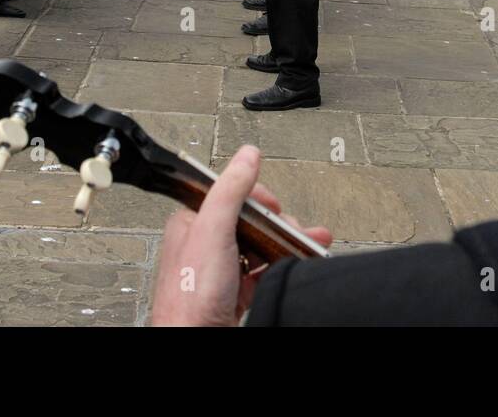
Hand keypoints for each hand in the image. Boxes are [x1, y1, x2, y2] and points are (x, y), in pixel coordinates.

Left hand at [152, 145, 332, 325]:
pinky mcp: (232, 292)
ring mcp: (219, 270)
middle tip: (295, 229)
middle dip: (279, 223)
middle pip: (250, 220)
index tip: (274, 206)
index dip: (257, 197)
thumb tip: (247, 155)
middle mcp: (203, 244)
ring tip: (307, 243)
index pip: (229, 194)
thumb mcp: (214, 231)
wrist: (194, 341)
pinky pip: (262, 272)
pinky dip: (279, 267)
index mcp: (192, 222)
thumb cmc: (191, 297)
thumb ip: (231, 191)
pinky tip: (290, 265)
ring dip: (285, 243)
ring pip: (258, 246)